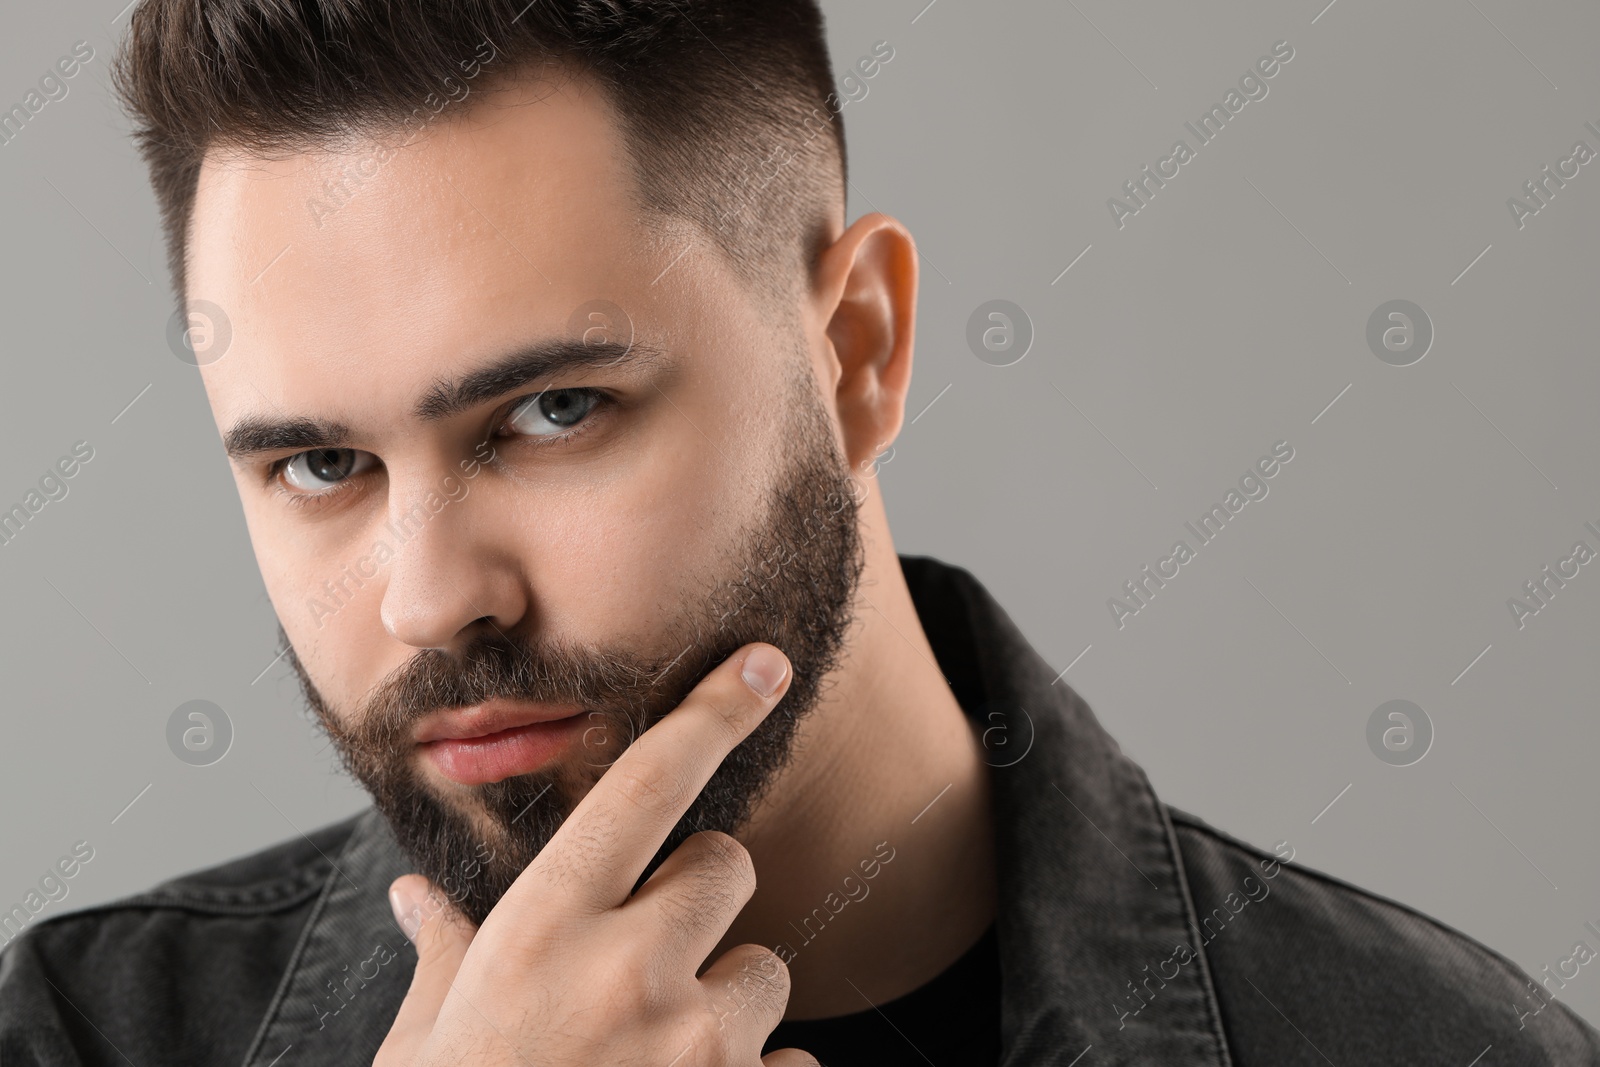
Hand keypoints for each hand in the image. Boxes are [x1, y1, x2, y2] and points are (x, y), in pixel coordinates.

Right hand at [373, 642, 818, 1066]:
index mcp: (543, 929)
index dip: (709, 711)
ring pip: (765, 972)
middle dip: (701, 901)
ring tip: (656, 1059)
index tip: (762, 664)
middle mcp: (628, 971)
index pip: (645, 786)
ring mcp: (693, 1050)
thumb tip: (418, 895)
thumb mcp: (428, 1035)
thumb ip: (446, 953)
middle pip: (729, 868)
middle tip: (651, 957)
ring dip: (728, 1005)